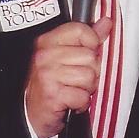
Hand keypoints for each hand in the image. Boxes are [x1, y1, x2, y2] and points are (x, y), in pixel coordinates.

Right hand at [24, 17, 112, 137]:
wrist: (32, 114)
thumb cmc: (51, 85)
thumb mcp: (67, 57)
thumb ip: (88, 39)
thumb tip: (106, 22)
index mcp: (48, 42)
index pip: (80, 29)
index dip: (91, 42)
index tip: (87, 52)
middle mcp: (45, 56)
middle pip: (90, 56)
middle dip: (90, 71)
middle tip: (76, 79)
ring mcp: (47, 75)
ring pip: (89, 76)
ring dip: (86, 88)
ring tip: (72, 90)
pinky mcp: (52, 95)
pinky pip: (83, 96)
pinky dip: (81, 103)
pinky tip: (70, 102)